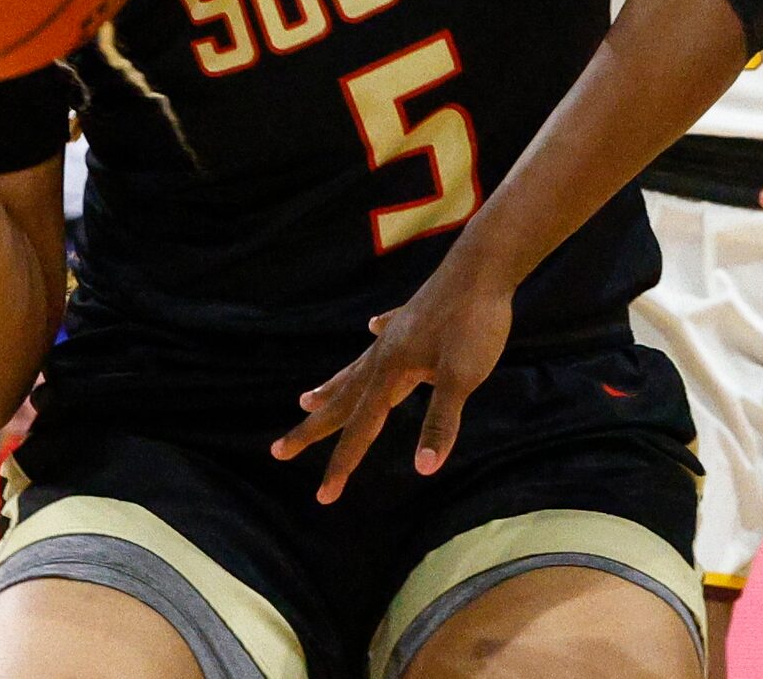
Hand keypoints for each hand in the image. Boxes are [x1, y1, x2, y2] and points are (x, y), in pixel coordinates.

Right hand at [270, 250, 515, 503]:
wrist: (484, 265)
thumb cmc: (474, 322)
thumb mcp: (462, 378)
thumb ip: (441, 422)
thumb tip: (424, 468)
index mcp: (391, 372)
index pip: (361, 429)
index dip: (343, 465)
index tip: (323, 497)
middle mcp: (384, 353)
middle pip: (342, 400)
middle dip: (312, 429)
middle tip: (278, 450)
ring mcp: (398, 332)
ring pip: (358, 368)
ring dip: (333, 387)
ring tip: (307, 397)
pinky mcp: (417, 315)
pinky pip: (388, 330)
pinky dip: (377, 333)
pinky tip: (372, 326)